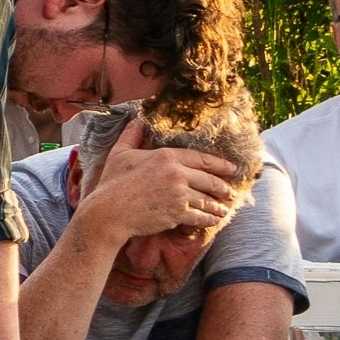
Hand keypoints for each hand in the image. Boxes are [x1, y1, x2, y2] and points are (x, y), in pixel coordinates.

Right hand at [81, 144, 245, 246]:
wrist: (108, 212)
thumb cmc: (111, 183)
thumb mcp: (120, 154)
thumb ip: (131, 135)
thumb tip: (136, 119)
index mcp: (166, 156)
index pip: (201, 159)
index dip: (220, 165)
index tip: (232, 169)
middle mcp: (177, 173)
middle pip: (209, 180)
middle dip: (223, 187)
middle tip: (230, 192)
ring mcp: (179, 194)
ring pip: (207, 200)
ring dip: (218, 205)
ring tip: (224, 209)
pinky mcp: (178, 213)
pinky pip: (201, 216)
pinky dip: (210, 219)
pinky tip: (215, 220)